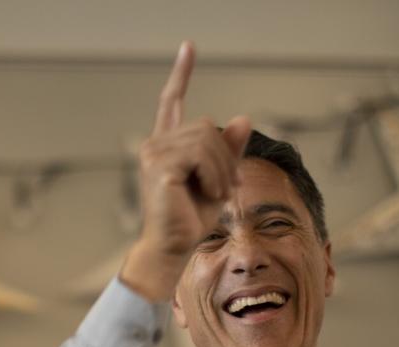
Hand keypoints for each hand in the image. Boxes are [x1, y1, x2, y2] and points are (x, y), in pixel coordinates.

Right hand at [120, 41, 252, 301]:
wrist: (172, 249)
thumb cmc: (190, 220)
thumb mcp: (219, 180)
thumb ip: (228, 151)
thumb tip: (244, 119)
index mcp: (166, 145)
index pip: (172, 101)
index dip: (181, 73)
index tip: (188, 46)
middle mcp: (155, 144)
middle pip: (208, 126)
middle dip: (226, 156)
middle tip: (229, 188)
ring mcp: (154, 153)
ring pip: (209, 139)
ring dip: (224, 169)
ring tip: (219, 194)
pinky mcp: (161, 166)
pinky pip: (204, 156)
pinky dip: (216, 175)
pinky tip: (210, 194)